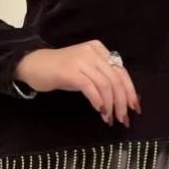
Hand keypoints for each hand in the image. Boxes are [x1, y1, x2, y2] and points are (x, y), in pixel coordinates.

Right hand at [14, 40, 141, 126]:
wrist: (34, 65)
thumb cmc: (61, 71)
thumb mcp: (86, 70)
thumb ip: (103, 78)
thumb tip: (123, 98)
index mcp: (100, 50)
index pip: (121, 71)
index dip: (130, 91)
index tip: (135, 108)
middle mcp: (93, 52)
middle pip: (116, 79)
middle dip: (123, 102)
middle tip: (123, 119)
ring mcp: (81, 60)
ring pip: (105, 85)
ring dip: (110, 105)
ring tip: (110, 119)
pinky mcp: (70, 71)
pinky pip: (90, 88)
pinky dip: (98, 101)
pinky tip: (100, 112)